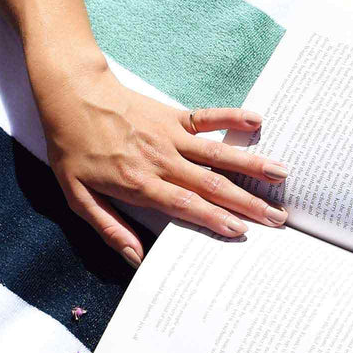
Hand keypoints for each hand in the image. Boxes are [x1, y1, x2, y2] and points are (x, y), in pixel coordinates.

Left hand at [32, 57, 291, 265]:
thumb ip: (108, 227)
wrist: (71, 94)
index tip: (241, 231)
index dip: (214, 219)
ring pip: (217, 154)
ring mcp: (171, 137)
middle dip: (247, 203)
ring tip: (281, 174)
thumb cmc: (72, 147)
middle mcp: (162, 160)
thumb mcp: (76, 196)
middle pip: (211, 185)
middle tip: (277, 217)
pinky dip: (232, 117)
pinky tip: (257, 121)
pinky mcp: (173, 116)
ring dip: (251, 165)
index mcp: (140, 183)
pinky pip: (207, 117)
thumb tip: (134, 258)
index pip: (185, 205)